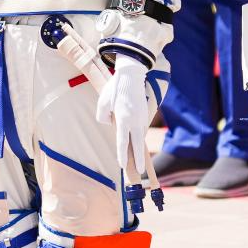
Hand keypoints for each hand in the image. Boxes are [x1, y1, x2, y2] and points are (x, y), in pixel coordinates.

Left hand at [96, 55, 150, 171]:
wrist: (132, 76)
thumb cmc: (115, 88)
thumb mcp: (102, 102)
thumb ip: (103, 117)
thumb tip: (110, 125)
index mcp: (123, 119)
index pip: (122, 142)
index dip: (122, 155)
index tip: (123, 166)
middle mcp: (135, 121)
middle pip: (137, 145)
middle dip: (139, 159)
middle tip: (141, 171)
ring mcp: (142, 118)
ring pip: (140, 137)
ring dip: (139, 149)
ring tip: (138, 161)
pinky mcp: (145, 114)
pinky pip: (141, 129)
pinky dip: (139, 137)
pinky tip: (136, 142)